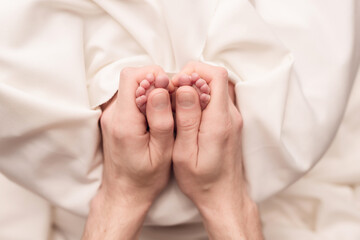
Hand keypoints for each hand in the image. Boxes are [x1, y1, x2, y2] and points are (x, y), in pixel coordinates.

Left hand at [82, 66, 173, 238]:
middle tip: (172, 100)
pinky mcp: (114, 119)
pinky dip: (145, 100)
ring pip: (131, 87)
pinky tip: (157, 116)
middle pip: (131, 79)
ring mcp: (111, 116)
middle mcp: (112, 115)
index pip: (131, 77)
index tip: (170, 89)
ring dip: (151, 91)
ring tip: (166, 110)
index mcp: (124, 121)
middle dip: (155, 82)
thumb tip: (160, 88)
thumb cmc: (146, 178)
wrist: (124, 193)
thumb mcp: (162, 152)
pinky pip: (130, 98)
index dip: (153, 75)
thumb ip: (161, 119)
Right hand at [172, 62, 262, 238]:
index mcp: (219, 121)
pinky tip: (187, 114)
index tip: (175, 85)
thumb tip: (185, 88)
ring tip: (177, 104)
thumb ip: (186, 119)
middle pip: (216, 78)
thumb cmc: (201, 180)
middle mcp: (231, 116)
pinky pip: (216, 99)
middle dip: (191, 78)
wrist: (223, 196)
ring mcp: (233, 119)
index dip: (193, 72)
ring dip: (195, 88)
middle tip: (172, 95)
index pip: (215, 75)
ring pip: (216, 87)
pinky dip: (201, 98)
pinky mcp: (230, 123)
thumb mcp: (185, 153)